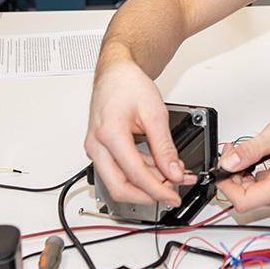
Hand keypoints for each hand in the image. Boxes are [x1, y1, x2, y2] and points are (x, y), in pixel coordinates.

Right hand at [84, 56, 184, 205]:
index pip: (134, 174)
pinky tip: (159, 170)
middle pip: (119, 187)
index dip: (157, 190)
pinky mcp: (100, 150)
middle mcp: (96, 145)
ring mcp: (95, 149)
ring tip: (173, 178)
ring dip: (146, 184)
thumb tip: (174, 171)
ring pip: (118, 182)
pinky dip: (139, 174)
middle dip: (148, 195)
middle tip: (171, 193)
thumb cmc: (128, 85)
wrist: (115, 73)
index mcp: (109, 133)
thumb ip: (165, 146)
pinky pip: (118, 170)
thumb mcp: (155, 112)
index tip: (174, 196)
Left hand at [215, 116, 269, 212]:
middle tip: (233, 151)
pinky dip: (251, 174)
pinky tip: (258, 158)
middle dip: (232, 175)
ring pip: (251, 193)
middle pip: (245, 198)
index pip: (244, 202)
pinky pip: (260, 189)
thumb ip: (252, 149)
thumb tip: (229, 162)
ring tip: (246, 151)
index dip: (227, 186)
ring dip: (241, 173)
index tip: (223, 168)